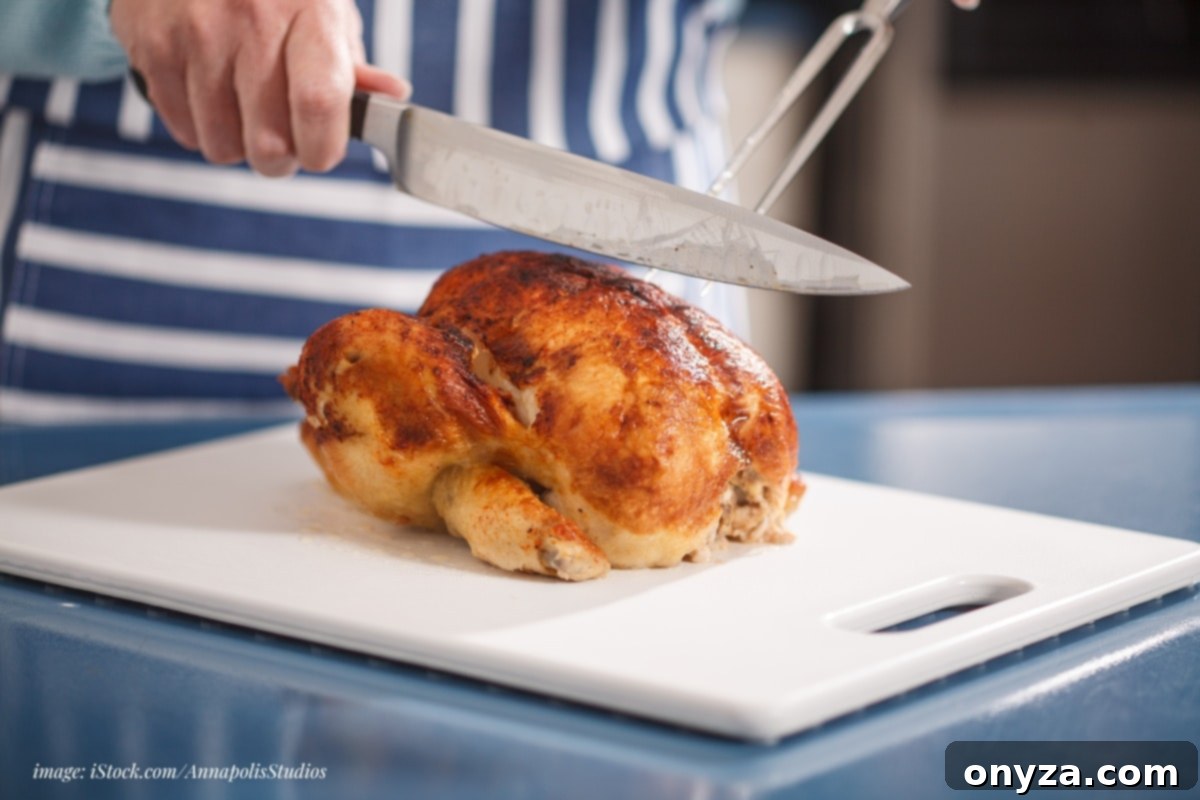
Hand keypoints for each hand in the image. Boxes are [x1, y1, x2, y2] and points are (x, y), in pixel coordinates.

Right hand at [110, 0, 409, 175]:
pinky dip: (199, 127)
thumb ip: (353, 65)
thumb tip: (394, 99)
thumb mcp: (324, 10)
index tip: (321, 153)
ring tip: (242, 110)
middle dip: (280, 160)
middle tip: (280, 139)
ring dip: (237, 145)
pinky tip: (209, 94)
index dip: (321, 149)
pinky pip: (182, 129)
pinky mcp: (152, 45)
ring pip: (222, 146)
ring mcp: (197, 33)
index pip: (318, 105)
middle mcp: (252, 21)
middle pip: (267, 142)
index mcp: (310, 12)